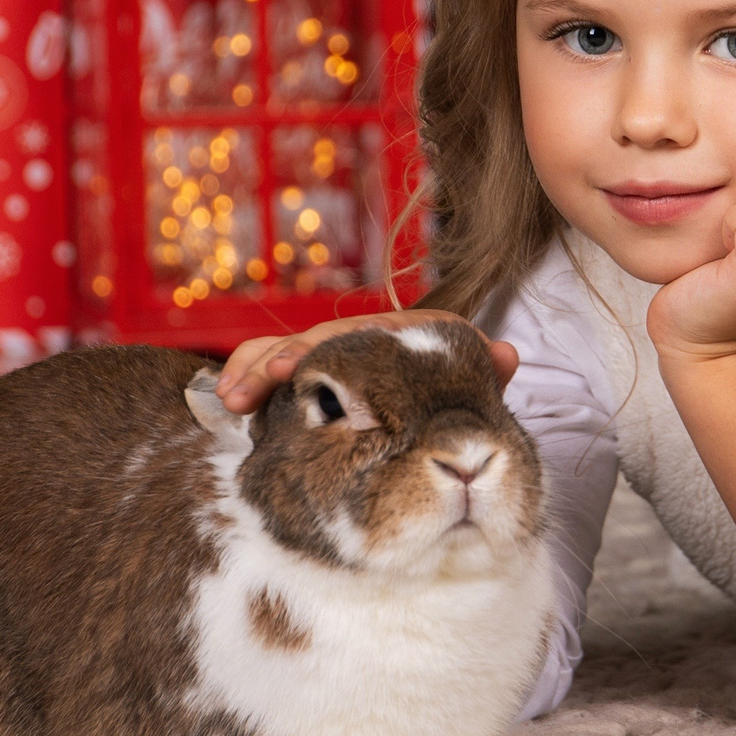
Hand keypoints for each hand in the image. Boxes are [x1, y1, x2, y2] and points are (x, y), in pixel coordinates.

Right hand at [213, 310, 518, 413]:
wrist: (454, 386)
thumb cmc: (460, 381)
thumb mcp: (471, 377)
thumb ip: (482, 368)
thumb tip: (507, 355)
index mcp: (394, 333)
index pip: (346, 336)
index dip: (314, 350)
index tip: (288, 368)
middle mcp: (360, 336)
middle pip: (307, 342)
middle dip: (270, 362)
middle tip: (240, 393)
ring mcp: (335, 354)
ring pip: (285, 353)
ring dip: (253, 372)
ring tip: (227, 400)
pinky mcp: (318, 378)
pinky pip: (279, 373)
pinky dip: (254, 381)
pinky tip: (229, 403)